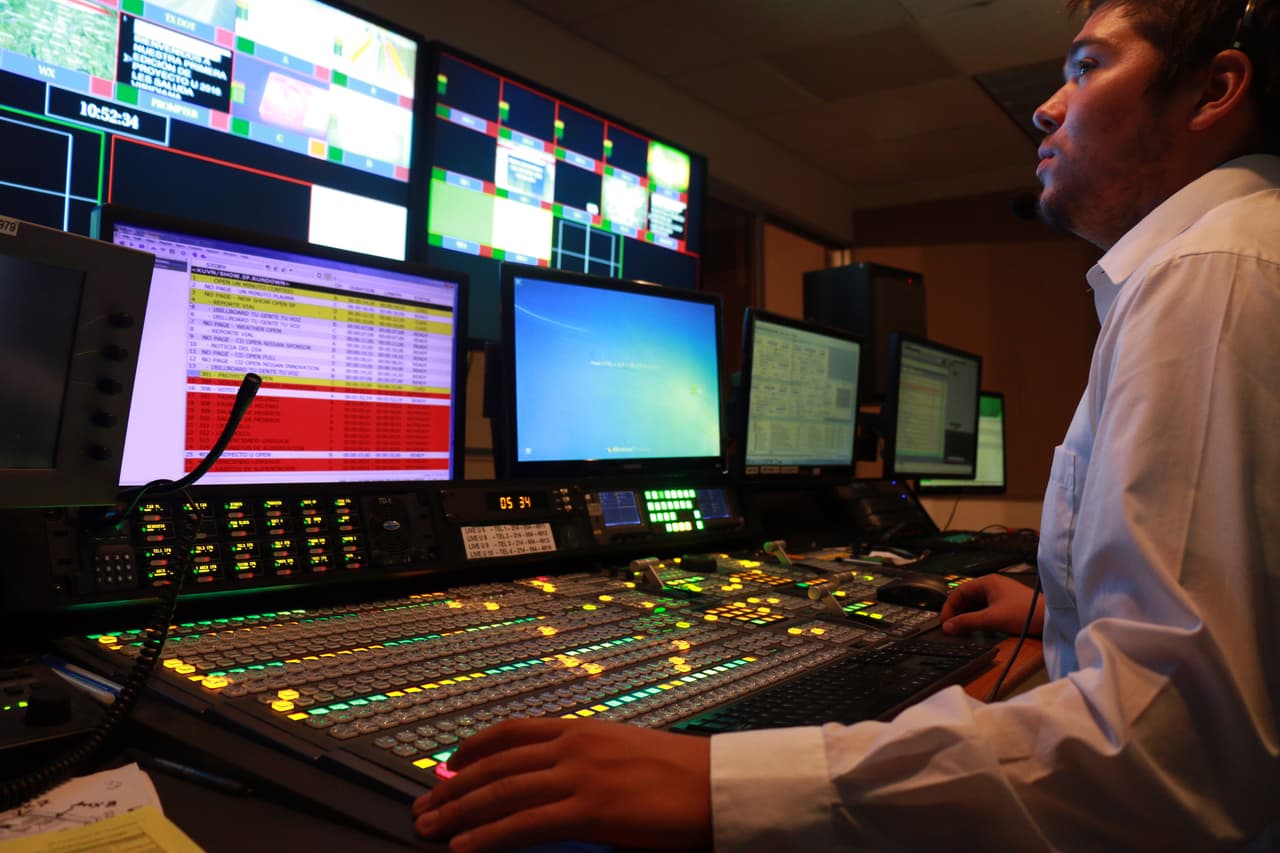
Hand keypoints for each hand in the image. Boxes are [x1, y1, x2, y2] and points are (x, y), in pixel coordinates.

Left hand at [412, 717, 711, 852]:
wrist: (720, 785)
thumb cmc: (682, 776)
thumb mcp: (625, 756)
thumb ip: (586, 764)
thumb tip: (555, 784)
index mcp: (583, 730)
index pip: (512, 732)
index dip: (474, 747)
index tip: (449, 761)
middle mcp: (574, 746)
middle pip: (496, 763)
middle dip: (453, 786)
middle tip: (425, 804)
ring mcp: (580, 776)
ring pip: (501, 792)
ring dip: (459, 811)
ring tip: (430, 828)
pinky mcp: (590, 810)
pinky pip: (524, 824)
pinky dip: (488, 837)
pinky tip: (464, 848)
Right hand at [939, 574, 1043, 636]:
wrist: (1051, 618)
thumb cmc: (1025, 613)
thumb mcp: (991, 619)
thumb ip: (967, 622)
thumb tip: (947, 627)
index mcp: (987, 582)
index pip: (959, 591)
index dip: (949, 607)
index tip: (945, 622)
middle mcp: (992, 585)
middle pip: (966, 597)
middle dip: (958, 612)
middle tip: (953, 627)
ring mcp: (1000, 594)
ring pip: (976, 604)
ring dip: (968, 615)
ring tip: (963, 628)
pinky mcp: (1007, 603)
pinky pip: (986, 608)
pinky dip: (979, 617)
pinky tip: (978, 627)